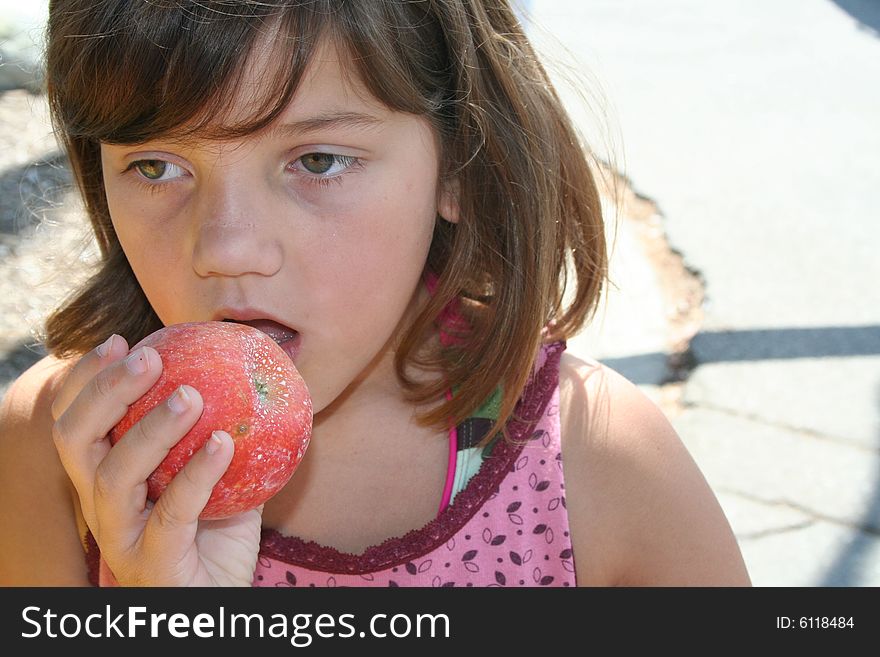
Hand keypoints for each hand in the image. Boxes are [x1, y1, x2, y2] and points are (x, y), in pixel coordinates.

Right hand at [51, 334, 262, 585]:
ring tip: (190, 396)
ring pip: (113, 476)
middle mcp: (101, 505)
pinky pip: (171, 513)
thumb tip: (257, 375)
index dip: (86, 379)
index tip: (121, 341)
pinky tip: (224, 444)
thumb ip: (223, 430)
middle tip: (148, 357)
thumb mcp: (218, 474)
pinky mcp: (152, 562)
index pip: (75, 422)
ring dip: (150, 429)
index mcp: (108, 477)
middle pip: (75, 440)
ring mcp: (121, 536)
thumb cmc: (215, 535)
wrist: (219, 601)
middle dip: (104, 391)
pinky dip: (196, 475)